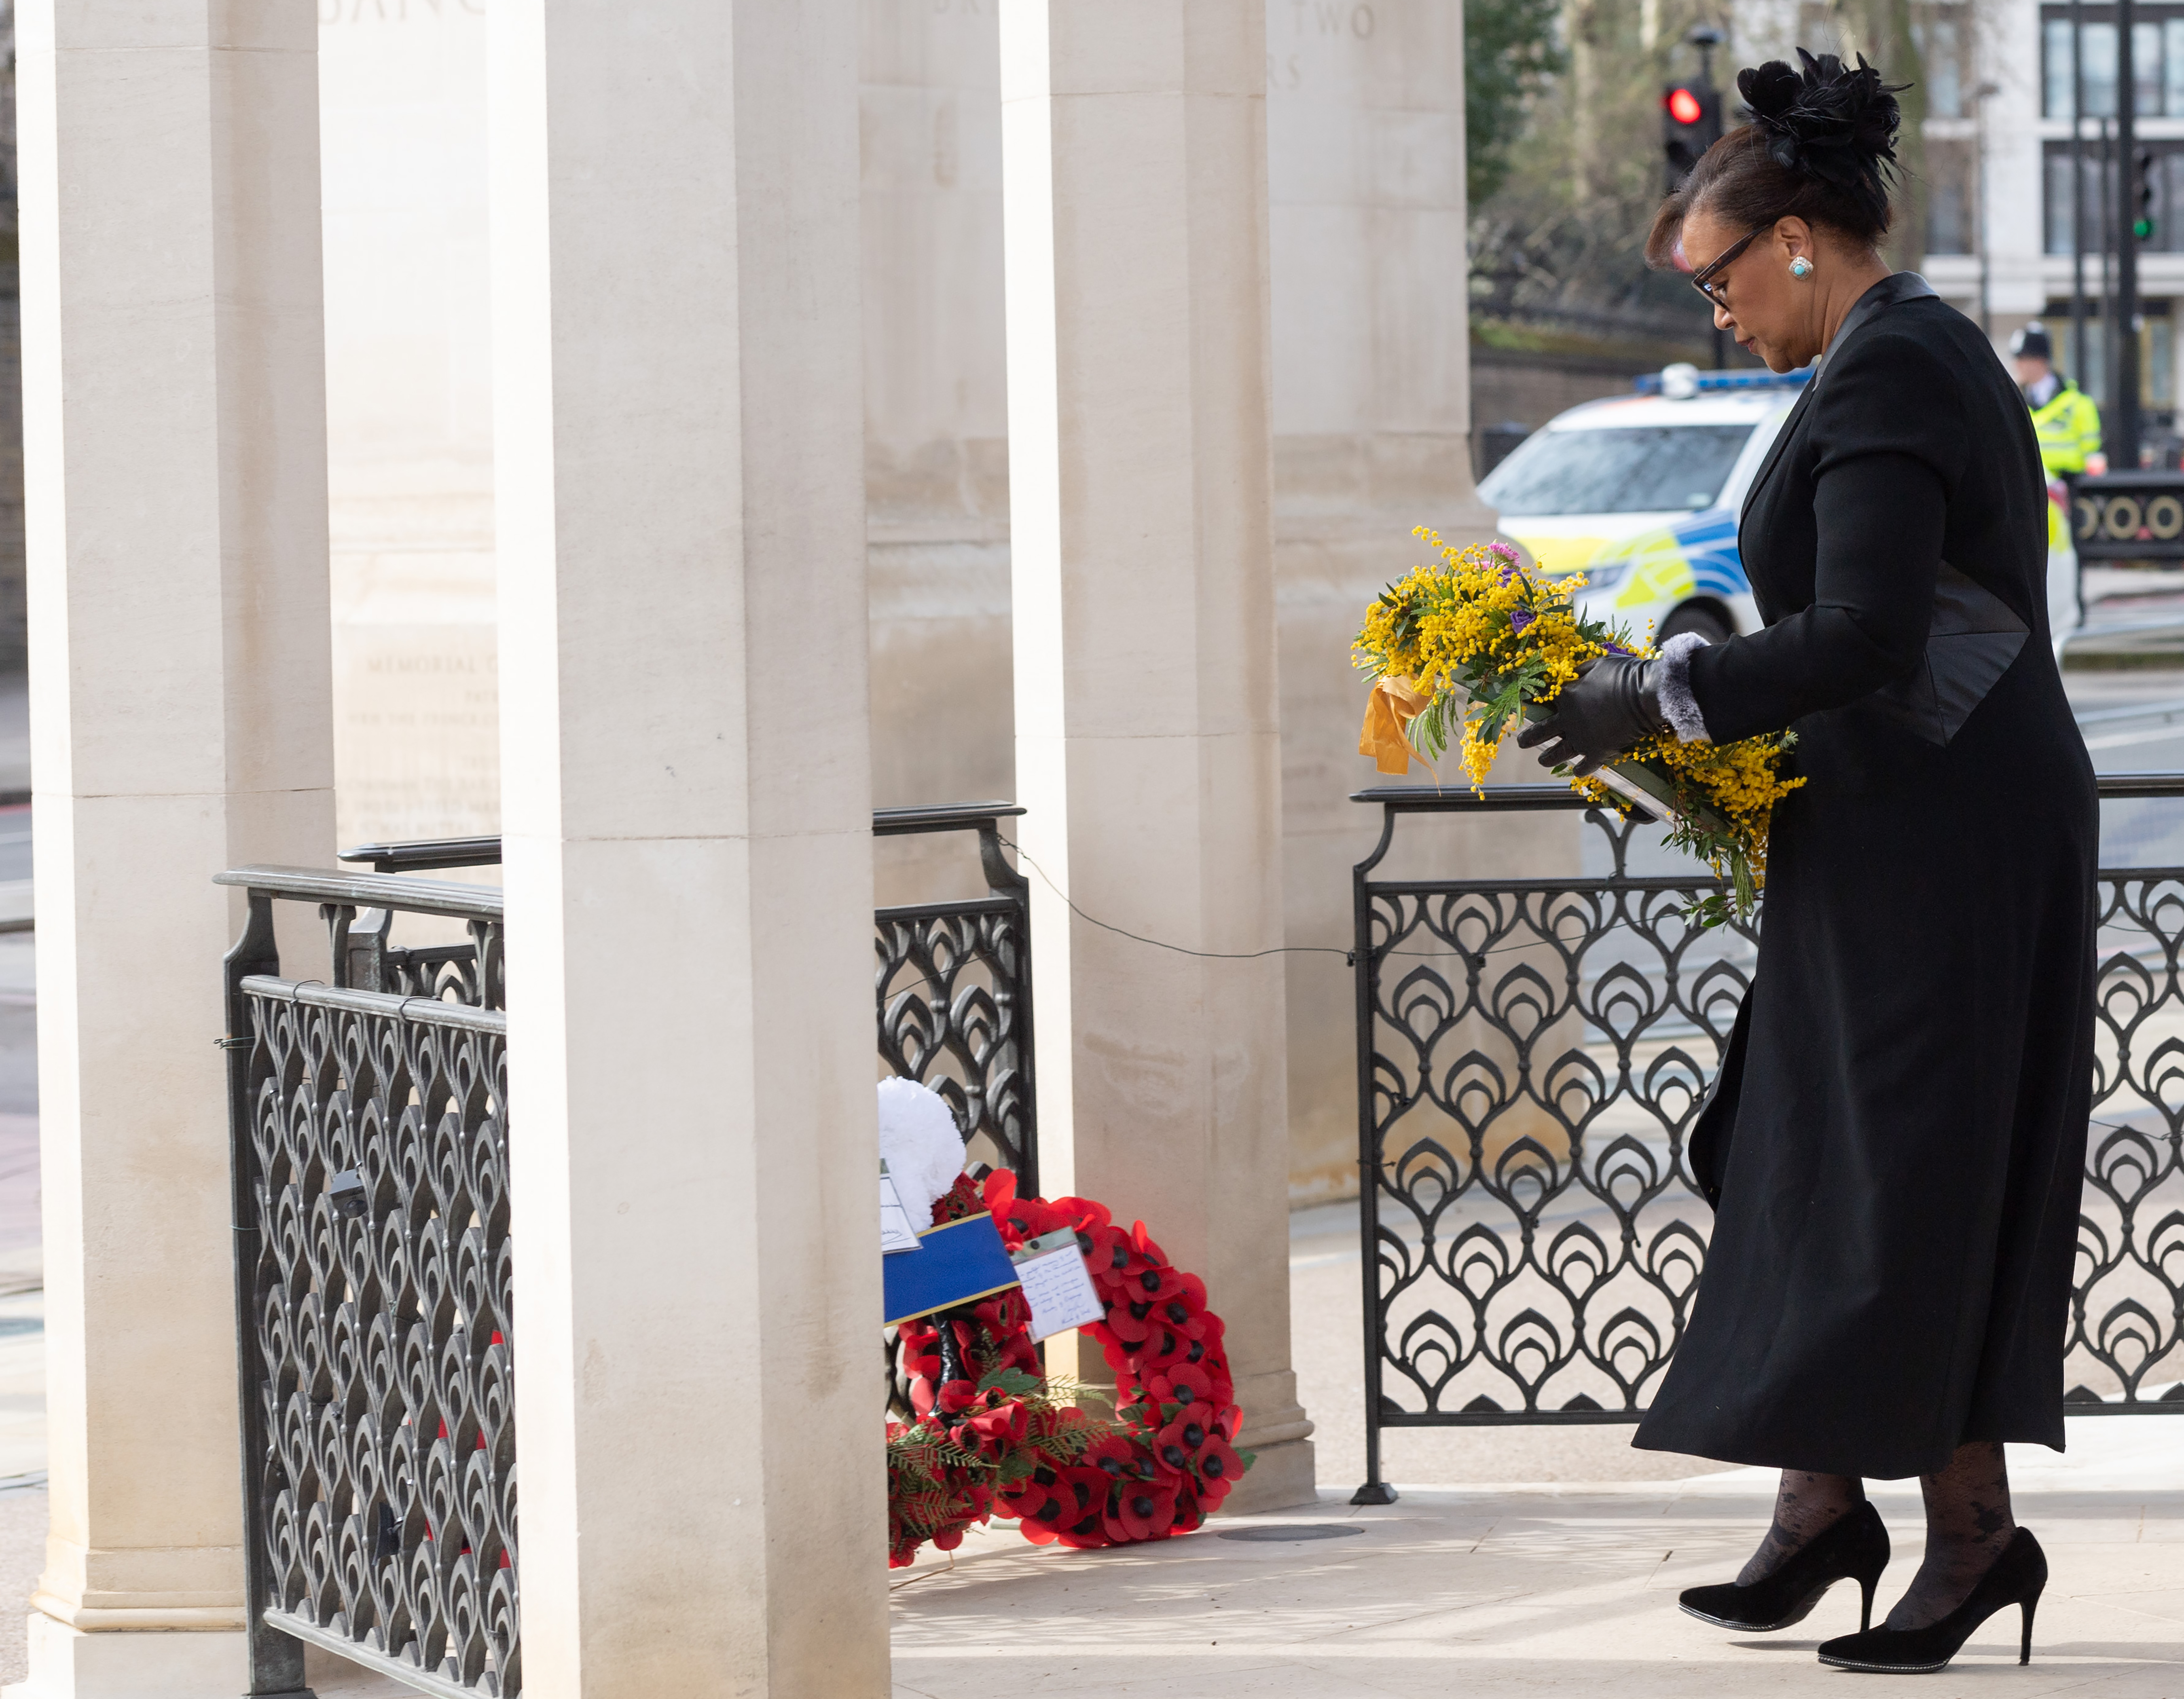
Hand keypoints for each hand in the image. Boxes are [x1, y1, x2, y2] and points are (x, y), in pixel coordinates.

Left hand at [1514, 654, 1665, 776]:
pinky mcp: (1597, 752)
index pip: (1542, 699)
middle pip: (1541, 731)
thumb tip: (1572, 673)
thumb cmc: (1625, 674)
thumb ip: (1581, 671)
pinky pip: (1585, 765)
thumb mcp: (1598, 664)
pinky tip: (1576, 772)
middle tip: (1521, 743)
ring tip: (1541, 761)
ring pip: (1557, 753)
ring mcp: (1581, 738)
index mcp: (1566, 695)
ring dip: (1547, 758)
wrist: (1647, 694)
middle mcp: (1568, 719)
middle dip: (1529, 737)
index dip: (1531, 702)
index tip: (1522, 706)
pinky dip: (1580, 770)